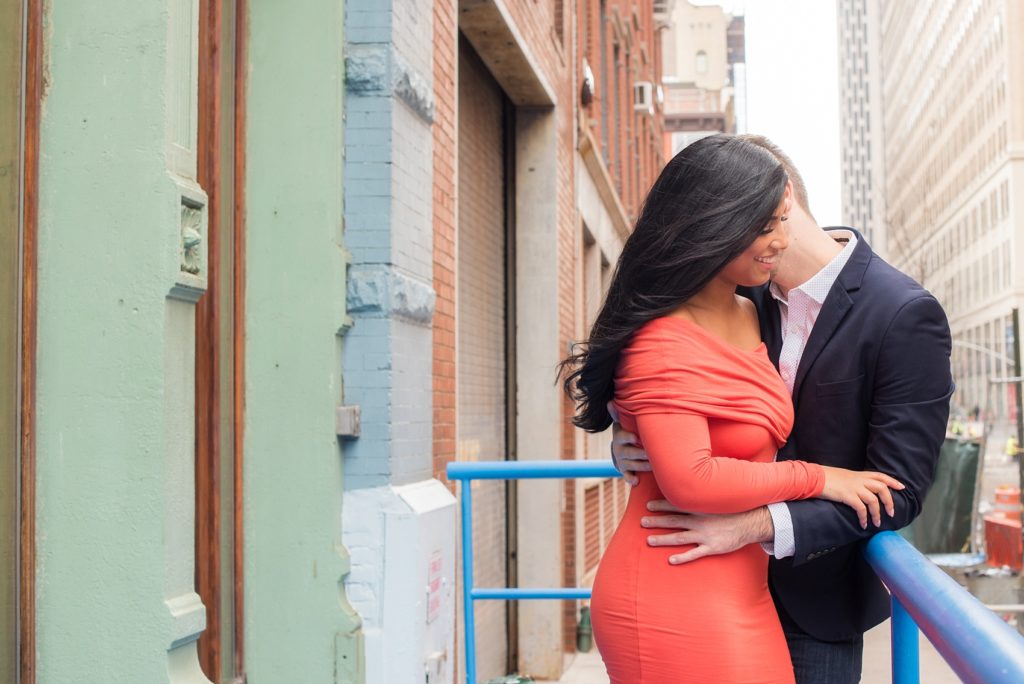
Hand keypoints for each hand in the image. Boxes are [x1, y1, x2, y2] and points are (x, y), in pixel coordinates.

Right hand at [608, 402, 650, 485]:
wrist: (620, 452)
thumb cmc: (626, 435)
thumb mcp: (621, 425)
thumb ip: (617, 414)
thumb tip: (609, 401)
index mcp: (620, 438)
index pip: (622, 437)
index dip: (628, 437)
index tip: (635, 437)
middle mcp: (619, 450)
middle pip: (629, 453)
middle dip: (639, 453)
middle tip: (650, 454)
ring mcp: (622, 462)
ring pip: (632, 465)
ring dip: (642, 466)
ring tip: (653, 466)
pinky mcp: (626, 471)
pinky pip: (627, 476)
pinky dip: (630, 479)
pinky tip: (636, 481)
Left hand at [641, 500, 773, 563]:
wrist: (751, 523)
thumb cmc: (732, 510)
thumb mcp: (717, 499)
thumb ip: (703, 496)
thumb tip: (691, 485)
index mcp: (700, 508)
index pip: (676, 505)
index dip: (661, 505)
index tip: (647, 505)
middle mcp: (700, 521)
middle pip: (674, 521)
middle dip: (657, 521)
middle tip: (642, 522)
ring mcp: (705, 535)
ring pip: (680, 537)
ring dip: (663, 539)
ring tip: (649, 540)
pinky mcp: (712, 547)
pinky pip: (695, 554)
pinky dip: (683, 557)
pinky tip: (671, 560)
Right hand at [819, 466, 904, 528]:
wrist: (814, 478)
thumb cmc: (826, 478)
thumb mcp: (844, 476)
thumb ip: (854, 481)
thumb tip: (861, 490)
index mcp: (859, 475)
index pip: (881, 476)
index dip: (893, 482)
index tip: (901, 488)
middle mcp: (859, 480)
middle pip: (882, 488)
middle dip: (889, 501)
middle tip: (891, 513)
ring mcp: (854, 488)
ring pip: (874, 500)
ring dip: (877, 514)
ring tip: (877, 524)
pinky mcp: (847, 496)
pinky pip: (861, 509)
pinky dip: (864, 518)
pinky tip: (863, 524)